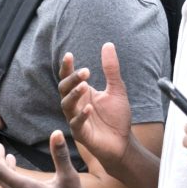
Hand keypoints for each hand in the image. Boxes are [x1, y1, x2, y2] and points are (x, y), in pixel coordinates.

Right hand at [58, 44, 133, 167]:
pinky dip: (82, 115)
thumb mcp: (116, 89)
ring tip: (85, 86)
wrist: (123, 143)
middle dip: (72, 79)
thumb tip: (107, 44)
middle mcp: (75, 105)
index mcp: (82, 94)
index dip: (67, 67)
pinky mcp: (81, 134)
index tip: (69, 55)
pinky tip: (89, 108)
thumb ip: (111, 69)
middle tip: (86, 71)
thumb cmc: (116, 118)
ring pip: (67, 105)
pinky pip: (76, 123)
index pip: (69, 78)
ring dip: (74, 94)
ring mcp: (76, 119)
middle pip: (64, 89)